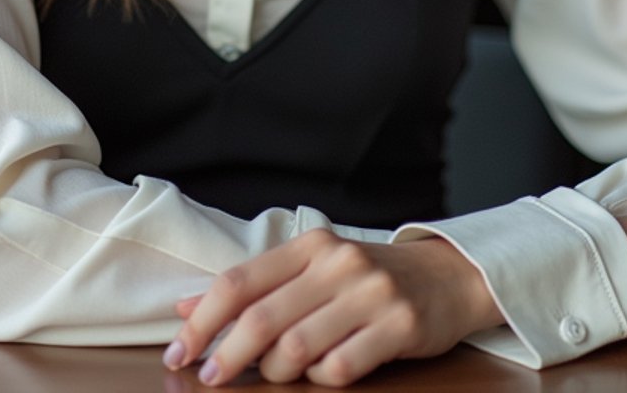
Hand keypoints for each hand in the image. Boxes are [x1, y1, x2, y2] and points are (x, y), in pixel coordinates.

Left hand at [161, 227, 500, 386]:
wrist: (446, 276)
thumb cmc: (366, 278)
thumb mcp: (310, 271)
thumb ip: (254, 288)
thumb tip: (185, 306)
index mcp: (310, 246)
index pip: (241, 281)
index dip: (203, 318)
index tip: (181, 349)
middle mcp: (338, 264)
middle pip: (263, 318)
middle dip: (227, 355)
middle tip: (210, 378)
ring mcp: (370, 294)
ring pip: (298, 348)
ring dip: (273, 372)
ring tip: (270, 375)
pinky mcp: (399, 326)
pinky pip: (342, 366)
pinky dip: (320, 379)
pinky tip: (320, 375)